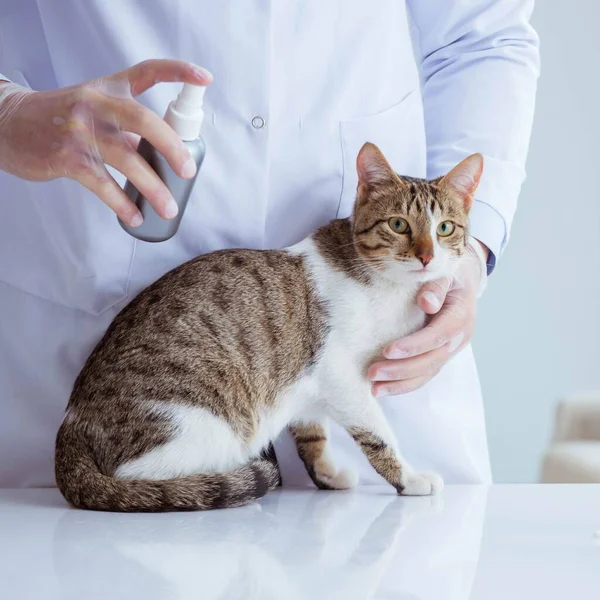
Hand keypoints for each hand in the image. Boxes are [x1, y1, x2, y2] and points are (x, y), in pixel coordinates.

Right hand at [0, 60, 211, 226]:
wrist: (8, 123)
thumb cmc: (60, 118)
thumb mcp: (94, 107)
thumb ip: (127, 125)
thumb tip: (162, 155)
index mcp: (109, 87)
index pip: (148, 71)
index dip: (178, 71)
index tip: (204, 78)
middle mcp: (97, 103)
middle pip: (144, 120)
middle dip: (172, 148)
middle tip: (188, 171)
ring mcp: (81, 130)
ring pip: (127, 159)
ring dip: (153, 188)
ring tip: (168, 209)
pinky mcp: (67, 157)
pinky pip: (103, 185)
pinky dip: (122, 204)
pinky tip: (134, 217)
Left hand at [368, 240, 487, 396]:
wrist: (463, 279)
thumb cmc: (447, 272)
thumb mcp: (444, 272)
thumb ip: (435, 286)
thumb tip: (426, 303)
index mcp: (460, 315)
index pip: (438, 335)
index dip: (415, 345)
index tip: (388, 351)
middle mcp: (458, 337)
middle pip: (431, 360)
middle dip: (401, 370)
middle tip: (372, 373)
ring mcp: (450, 349)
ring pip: (427, 372)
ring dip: (400, 383)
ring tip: (374, 389)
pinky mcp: (440, 355)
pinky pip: (424, 374)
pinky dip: (404, 384)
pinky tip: (383, 388)